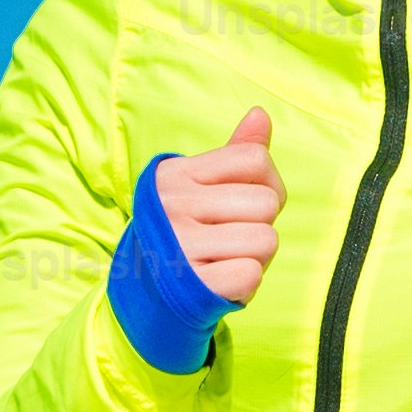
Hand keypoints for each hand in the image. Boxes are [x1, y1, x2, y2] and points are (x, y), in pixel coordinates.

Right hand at [156, 108, 281, 305]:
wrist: (143, 296)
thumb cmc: (183, 234)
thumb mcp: (200, 188)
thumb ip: (234, 154)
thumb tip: (260, 114)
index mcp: (176, 174)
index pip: (255, 159)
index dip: (268, 183)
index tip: (245, 204)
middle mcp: (172, 205)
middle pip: (267, 203)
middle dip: (260, 225)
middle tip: (230, 240)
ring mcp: (178, 245)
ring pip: (266, 240)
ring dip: (255, 257)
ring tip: (224, 260)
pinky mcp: (190, 286)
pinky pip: (252, 275)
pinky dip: (244, 284)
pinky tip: (219, 282)